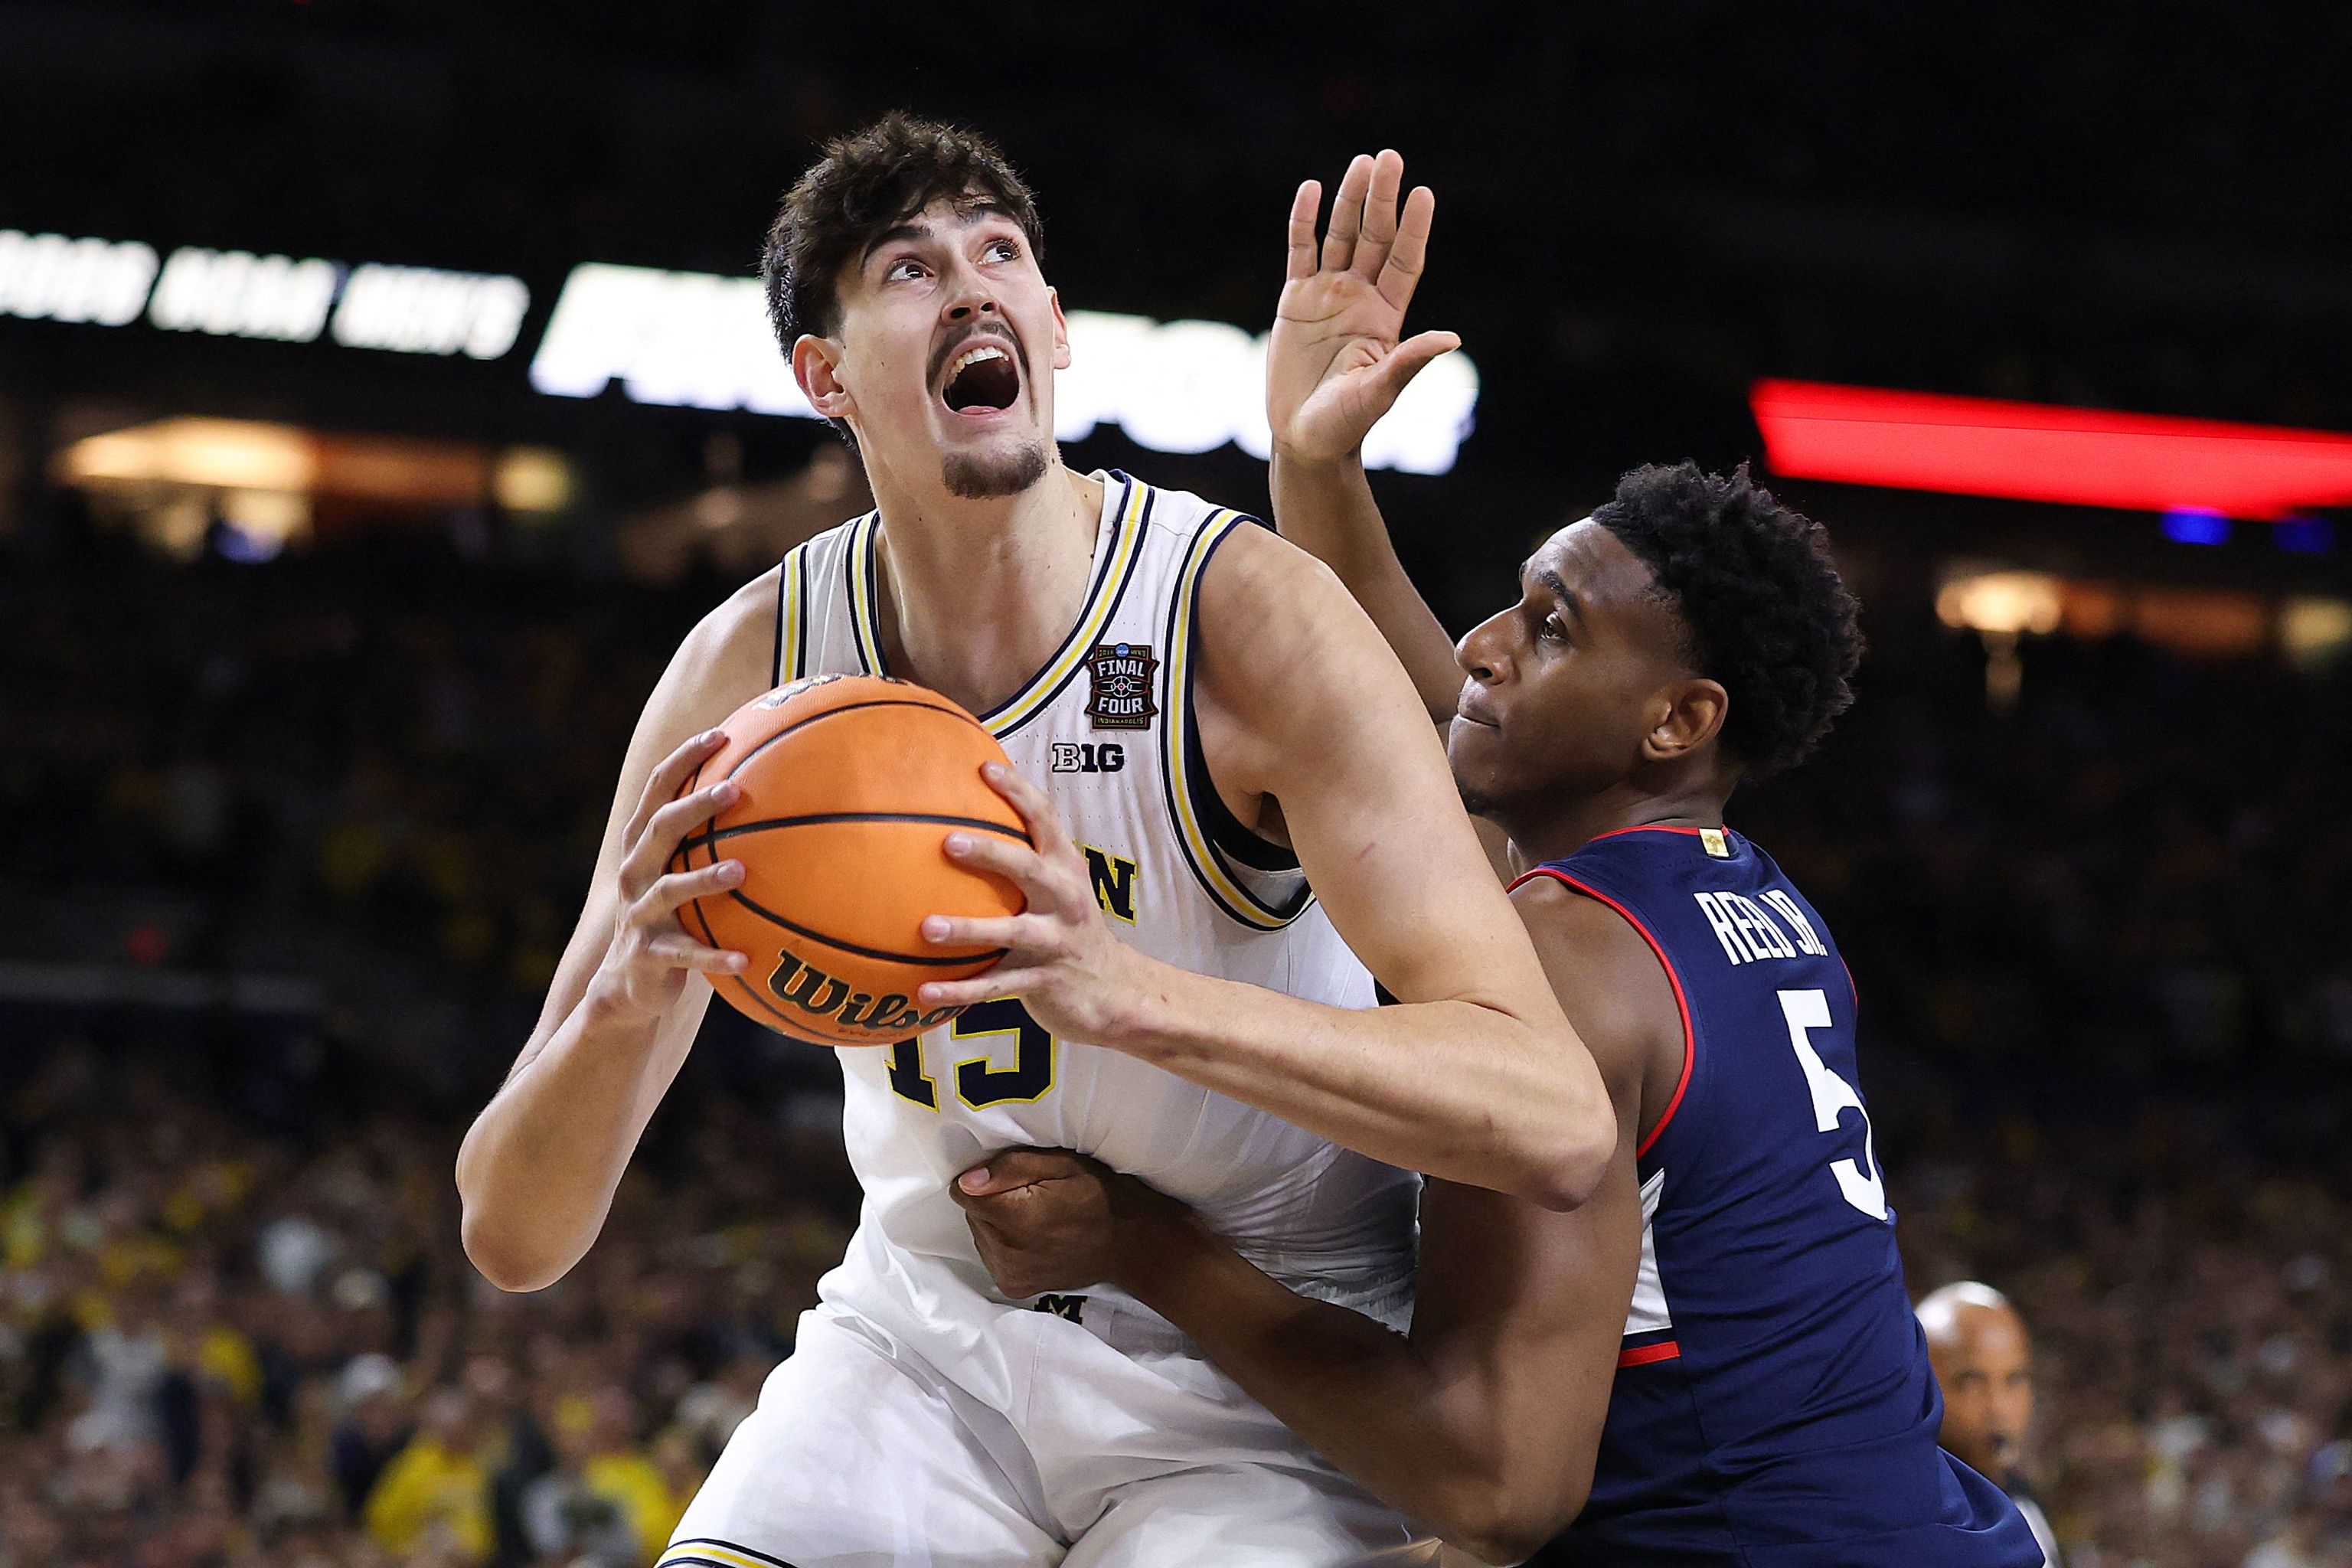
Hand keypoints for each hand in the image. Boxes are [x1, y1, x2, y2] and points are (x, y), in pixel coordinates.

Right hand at [584, 728, 750, 1027]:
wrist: (627, 983)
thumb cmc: (669, 916)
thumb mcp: (679, 873)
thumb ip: (707, 839)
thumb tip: (775, 797)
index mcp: (642, 846)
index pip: (657, 790)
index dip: (684, 760)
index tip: (720, 734)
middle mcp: (634, 873)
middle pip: (660, 829)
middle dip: (694, 807)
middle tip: (734, 790)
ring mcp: (639, 913)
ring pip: (670, 889)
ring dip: (704, 878)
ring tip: (741, 870)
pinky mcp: (649, 954)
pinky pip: (686, 955)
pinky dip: (714, 956)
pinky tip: (746, 959)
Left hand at [915, 762, 1146, 1042]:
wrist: (1113, 989)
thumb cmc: (1068, 927)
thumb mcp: (1059, 886)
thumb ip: (1024, 855)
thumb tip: (961, 817)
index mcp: (1065, 867)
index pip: (1044, 819)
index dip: (1017, 791)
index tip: (983, 768)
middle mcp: (1064, 898)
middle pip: (1028, 868)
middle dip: (990, 853)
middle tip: (949, 842)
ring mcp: (1055, 941)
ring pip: (1009, 932)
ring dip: (968, 929)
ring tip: (926, 928)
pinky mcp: (1042, 980)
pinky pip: (995, 986)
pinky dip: (959, 990)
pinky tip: (923, 992)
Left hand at [950, 1147, 1190, 1297]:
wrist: (1130, 1244)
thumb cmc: (1100, 1194)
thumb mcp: (1062, 1164)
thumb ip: (1012, 1168)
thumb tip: (967, 1181)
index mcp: (1016, 1219)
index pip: (963, 1193)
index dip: (984, 1179)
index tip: (1012, 1178)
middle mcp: (1006, 1253)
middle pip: (972, 1215)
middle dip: (992, 1201)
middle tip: (1031, 1195)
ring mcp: (1009, 1275)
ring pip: (979, 1235)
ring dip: (997, 1224)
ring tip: (1035, 1216)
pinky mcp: (1014, 1287)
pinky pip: (991, 1256)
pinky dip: (1005, 1244)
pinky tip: (1033, 1237)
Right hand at [1268, 149, 1458, 464]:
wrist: (1304, 437)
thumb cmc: (1347, 423)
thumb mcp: (1380, 392)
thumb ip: (1409, 360)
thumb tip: (1452, 339)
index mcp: (1387, 316)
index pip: (1405, 261)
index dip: (1414, 229)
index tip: (1423, 194)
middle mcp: (1361, 298)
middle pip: (1374, 238)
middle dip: (1381, 199)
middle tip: (1389, 158)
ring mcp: (1328, 295)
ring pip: (1340, 236)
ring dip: (1348, 200)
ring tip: (1360, 163)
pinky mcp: (1295, 300)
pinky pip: (1300, 252)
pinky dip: (1303, 222)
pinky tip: (1310, 190)